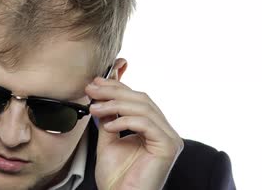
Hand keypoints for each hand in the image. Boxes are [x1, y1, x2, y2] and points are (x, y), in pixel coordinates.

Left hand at [85, 63, 183, 189]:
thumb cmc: (116, 178)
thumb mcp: (108, 139)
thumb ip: (109, 117)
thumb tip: (102, 95)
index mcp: (153, 128)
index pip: (137, 99)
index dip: (117, 87)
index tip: (95, 83)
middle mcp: (164, 131)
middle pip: (141, 99)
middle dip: (114, 91)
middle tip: (92, 90)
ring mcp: (169, 138)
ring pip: (144, 107)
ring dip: (115, 104)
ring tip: (95, 108)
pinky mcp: (168, 146)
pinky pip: (146, 123)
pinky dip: (125, 120)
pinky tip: (108, 125)